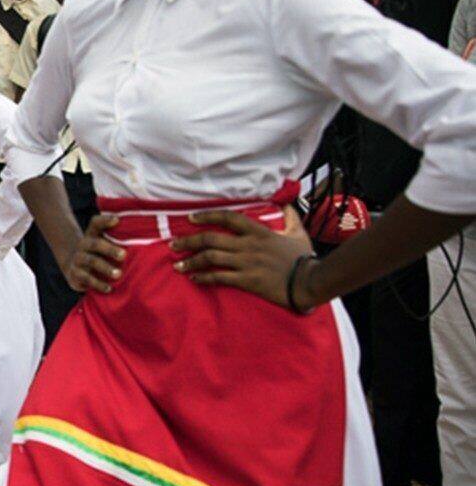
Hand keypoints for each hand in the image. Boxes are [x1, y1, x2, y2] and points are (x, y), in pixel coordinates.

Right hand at [61, 214, 126, 292]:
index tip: (117, 220)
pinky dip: (98, 284)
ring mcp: (77, 259)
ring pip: (91, 261)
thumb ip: (118, 238)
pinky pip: (86, 279)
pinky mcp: (74, 275)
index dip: (105, 220)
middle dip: (109, 249)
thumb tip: (142, 235)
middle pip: (95, 244)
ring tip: (118, 274)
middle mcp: (83, 245)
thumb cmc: (98, 253)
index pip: (96, 223)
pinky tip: (109, 288)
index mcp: (92, 235)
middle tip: (123, 255)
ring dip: (105, 268)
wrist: (73, 266)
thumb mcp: (104, 243)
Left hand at [169, 207, 314, 308]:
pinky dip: (204, 277)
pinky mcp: (247, 281)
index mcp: (258, 232)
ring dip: (191, 260)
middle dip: (189, 241)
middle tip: (173, 244)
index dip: (207, 215)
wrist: (311, 281)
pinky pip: (219, 277)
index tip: (190, 218)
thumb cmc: (304, 258)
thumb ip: (290, 217)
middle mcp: (248, 245)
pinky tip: (194, 278)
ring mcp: (246, 263)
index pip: (228, 218)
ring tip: (177, 265)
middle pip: (211, 239)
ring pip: (211, 258)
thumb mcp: (298, 233)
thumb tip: (286, 204)